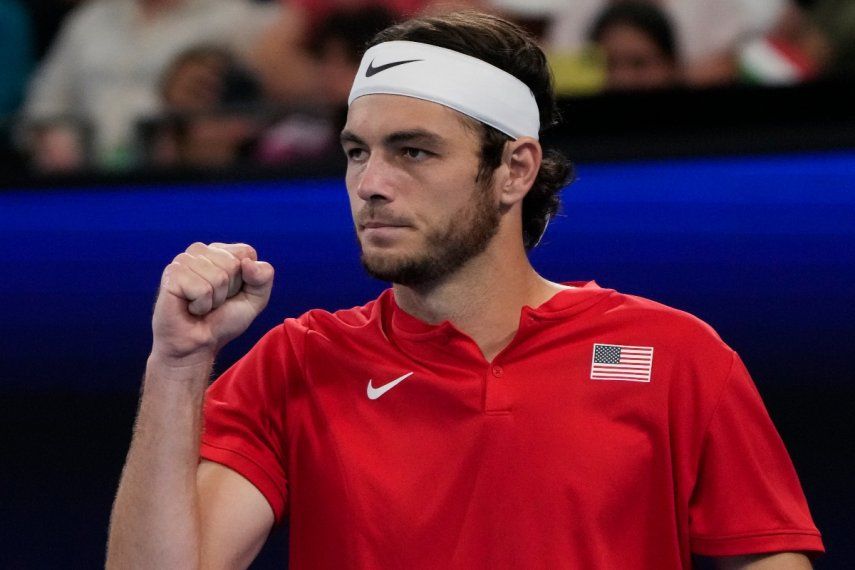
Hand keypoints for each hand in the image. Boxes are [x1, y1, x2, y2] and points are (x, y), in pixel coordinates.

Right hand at [151, 242, 273, 364]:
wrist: (198, 345)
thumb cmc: (223, 321)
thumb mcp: (255, 299)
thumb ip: (263, 276)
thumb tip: (247, 263)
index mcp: (219, 251)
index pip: (246, 252)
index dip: (246, 279)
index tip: (230, 293)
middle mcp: (199, 251)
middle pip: (233, 264)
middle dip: (229, 290)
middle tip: (214, 302)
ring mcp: (183, 261)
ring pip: (218, 276)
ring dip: (215, 299)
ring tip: (202, 305)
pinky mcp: (171, 275)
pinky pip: (202, 289)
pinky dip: (201, 305)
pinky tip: (190, 308)